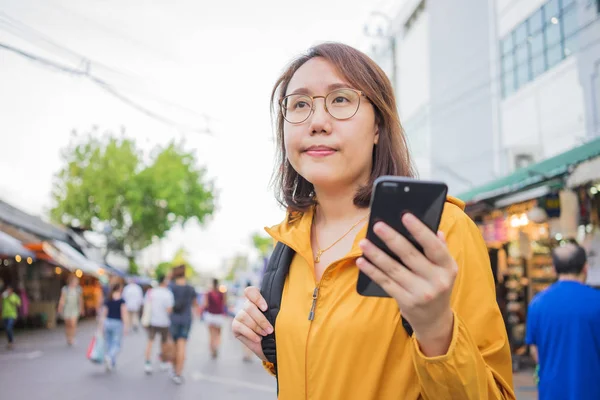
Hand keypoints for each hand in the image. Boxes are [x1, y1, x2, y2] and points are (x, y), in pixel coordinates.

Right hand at [231, 286, 273, 361]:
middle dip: (261, 319)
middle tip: (270, 329)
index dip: (257, 298)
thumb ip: (276, 311)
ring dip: (256, 327)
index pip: (250, 291)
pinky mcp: (235, 326)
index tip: (266, 308)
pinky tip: (258, 339)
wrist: (271, 347)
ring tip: (265, 334)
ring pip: (244, 316)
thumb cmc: (277, 331)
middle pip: (249, 306)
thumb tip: (283, 308)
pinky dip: (250, 333)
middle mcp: (247, 306)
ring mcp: (240, 316)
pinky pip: (240, 327)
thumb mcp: (279, 320)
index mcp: (257, 301)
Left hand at [357, 213, 456, 354]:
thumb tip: (435, 229)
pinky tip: (362, 261)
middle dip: (392, 239)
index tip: (405, 215)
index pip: (434, 246)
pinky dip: (372, 271)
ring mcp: (421, 293)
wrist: (435, 320)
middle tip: (377, 226)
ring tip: (364, 242)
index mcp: (448, 267)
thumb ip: (440, 249)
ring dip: (376, 254)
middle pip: (410, 256)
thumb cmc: (436, 285)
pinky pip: (386, 283)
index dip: (420, 230)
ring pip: (394, 269)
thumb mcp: (445, 269)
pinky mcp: (406, 302)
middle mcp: (437, 280)